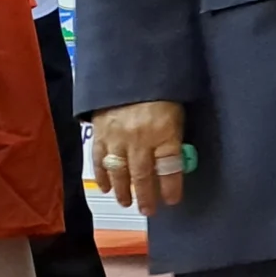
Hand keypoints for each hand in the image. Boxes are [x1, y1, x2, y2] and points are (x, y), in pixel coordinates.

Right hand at [92, 100, 186, 214]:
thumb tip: (175, 162)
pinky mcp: (99, 133)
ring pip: (119, 172)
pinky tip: (105, 187)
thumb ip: (174, 136)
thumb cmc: (160, 89)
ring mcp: (117, 137)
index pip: (170, 168)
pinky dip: (102, 176)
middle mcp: (140, 138)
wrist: (129, 66)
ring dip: (123, 191)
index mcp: (165, 131)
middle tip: (148, 210)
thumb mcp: (176, 111)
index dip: (171, 187)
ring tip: (127, 202)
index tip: (172, 200)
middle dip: (146, 197)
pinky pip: (99, 160)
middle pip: (143, 176)